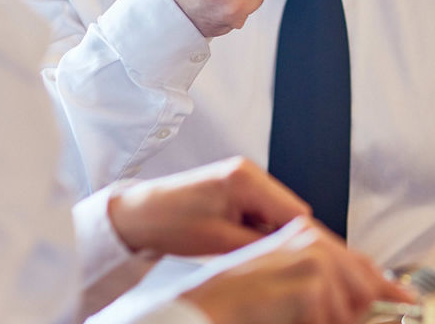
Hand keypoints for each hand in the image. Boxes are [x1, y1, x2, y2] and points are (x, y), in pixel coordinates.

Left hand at [109, 156, 309, 256]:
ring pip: (277, 212)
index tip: (290, 263)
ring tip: (241, 248)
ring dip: (267, 233)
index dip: (297, 241)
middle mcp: (249, 171)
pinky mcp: (236, 185)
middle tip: (261, 259)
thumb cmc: (170, 225)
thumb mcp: (219, 242)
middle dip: (281, 237)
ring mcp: (243, 176)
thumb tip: (293, 253)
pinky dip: (255, 227)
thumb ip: (261, 245)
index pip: (297, 213)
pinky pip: (261, 209)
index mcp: (246, 179)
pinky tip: (236, 239)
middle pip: (290, 211)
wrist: (138, 214)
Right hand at [181, 217, 414, 323]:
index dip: (386, 286)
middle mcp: (312, 238)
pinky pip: (332, 319)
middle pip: (367, 283)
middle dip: (365, 311)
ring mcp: (313, 257)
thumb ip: (327, 288)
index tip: (405, 301)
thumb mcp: (290, 289)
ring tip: (296, 318)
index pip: (361, 262)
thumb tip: (368, 302)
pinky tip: (287, 321)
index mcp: (306, 234)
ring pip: (352, 306)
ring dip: (331, 322)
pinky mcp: (310, 281)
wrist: (205, 308)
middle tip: (343, 318)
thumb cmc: (240, 302)